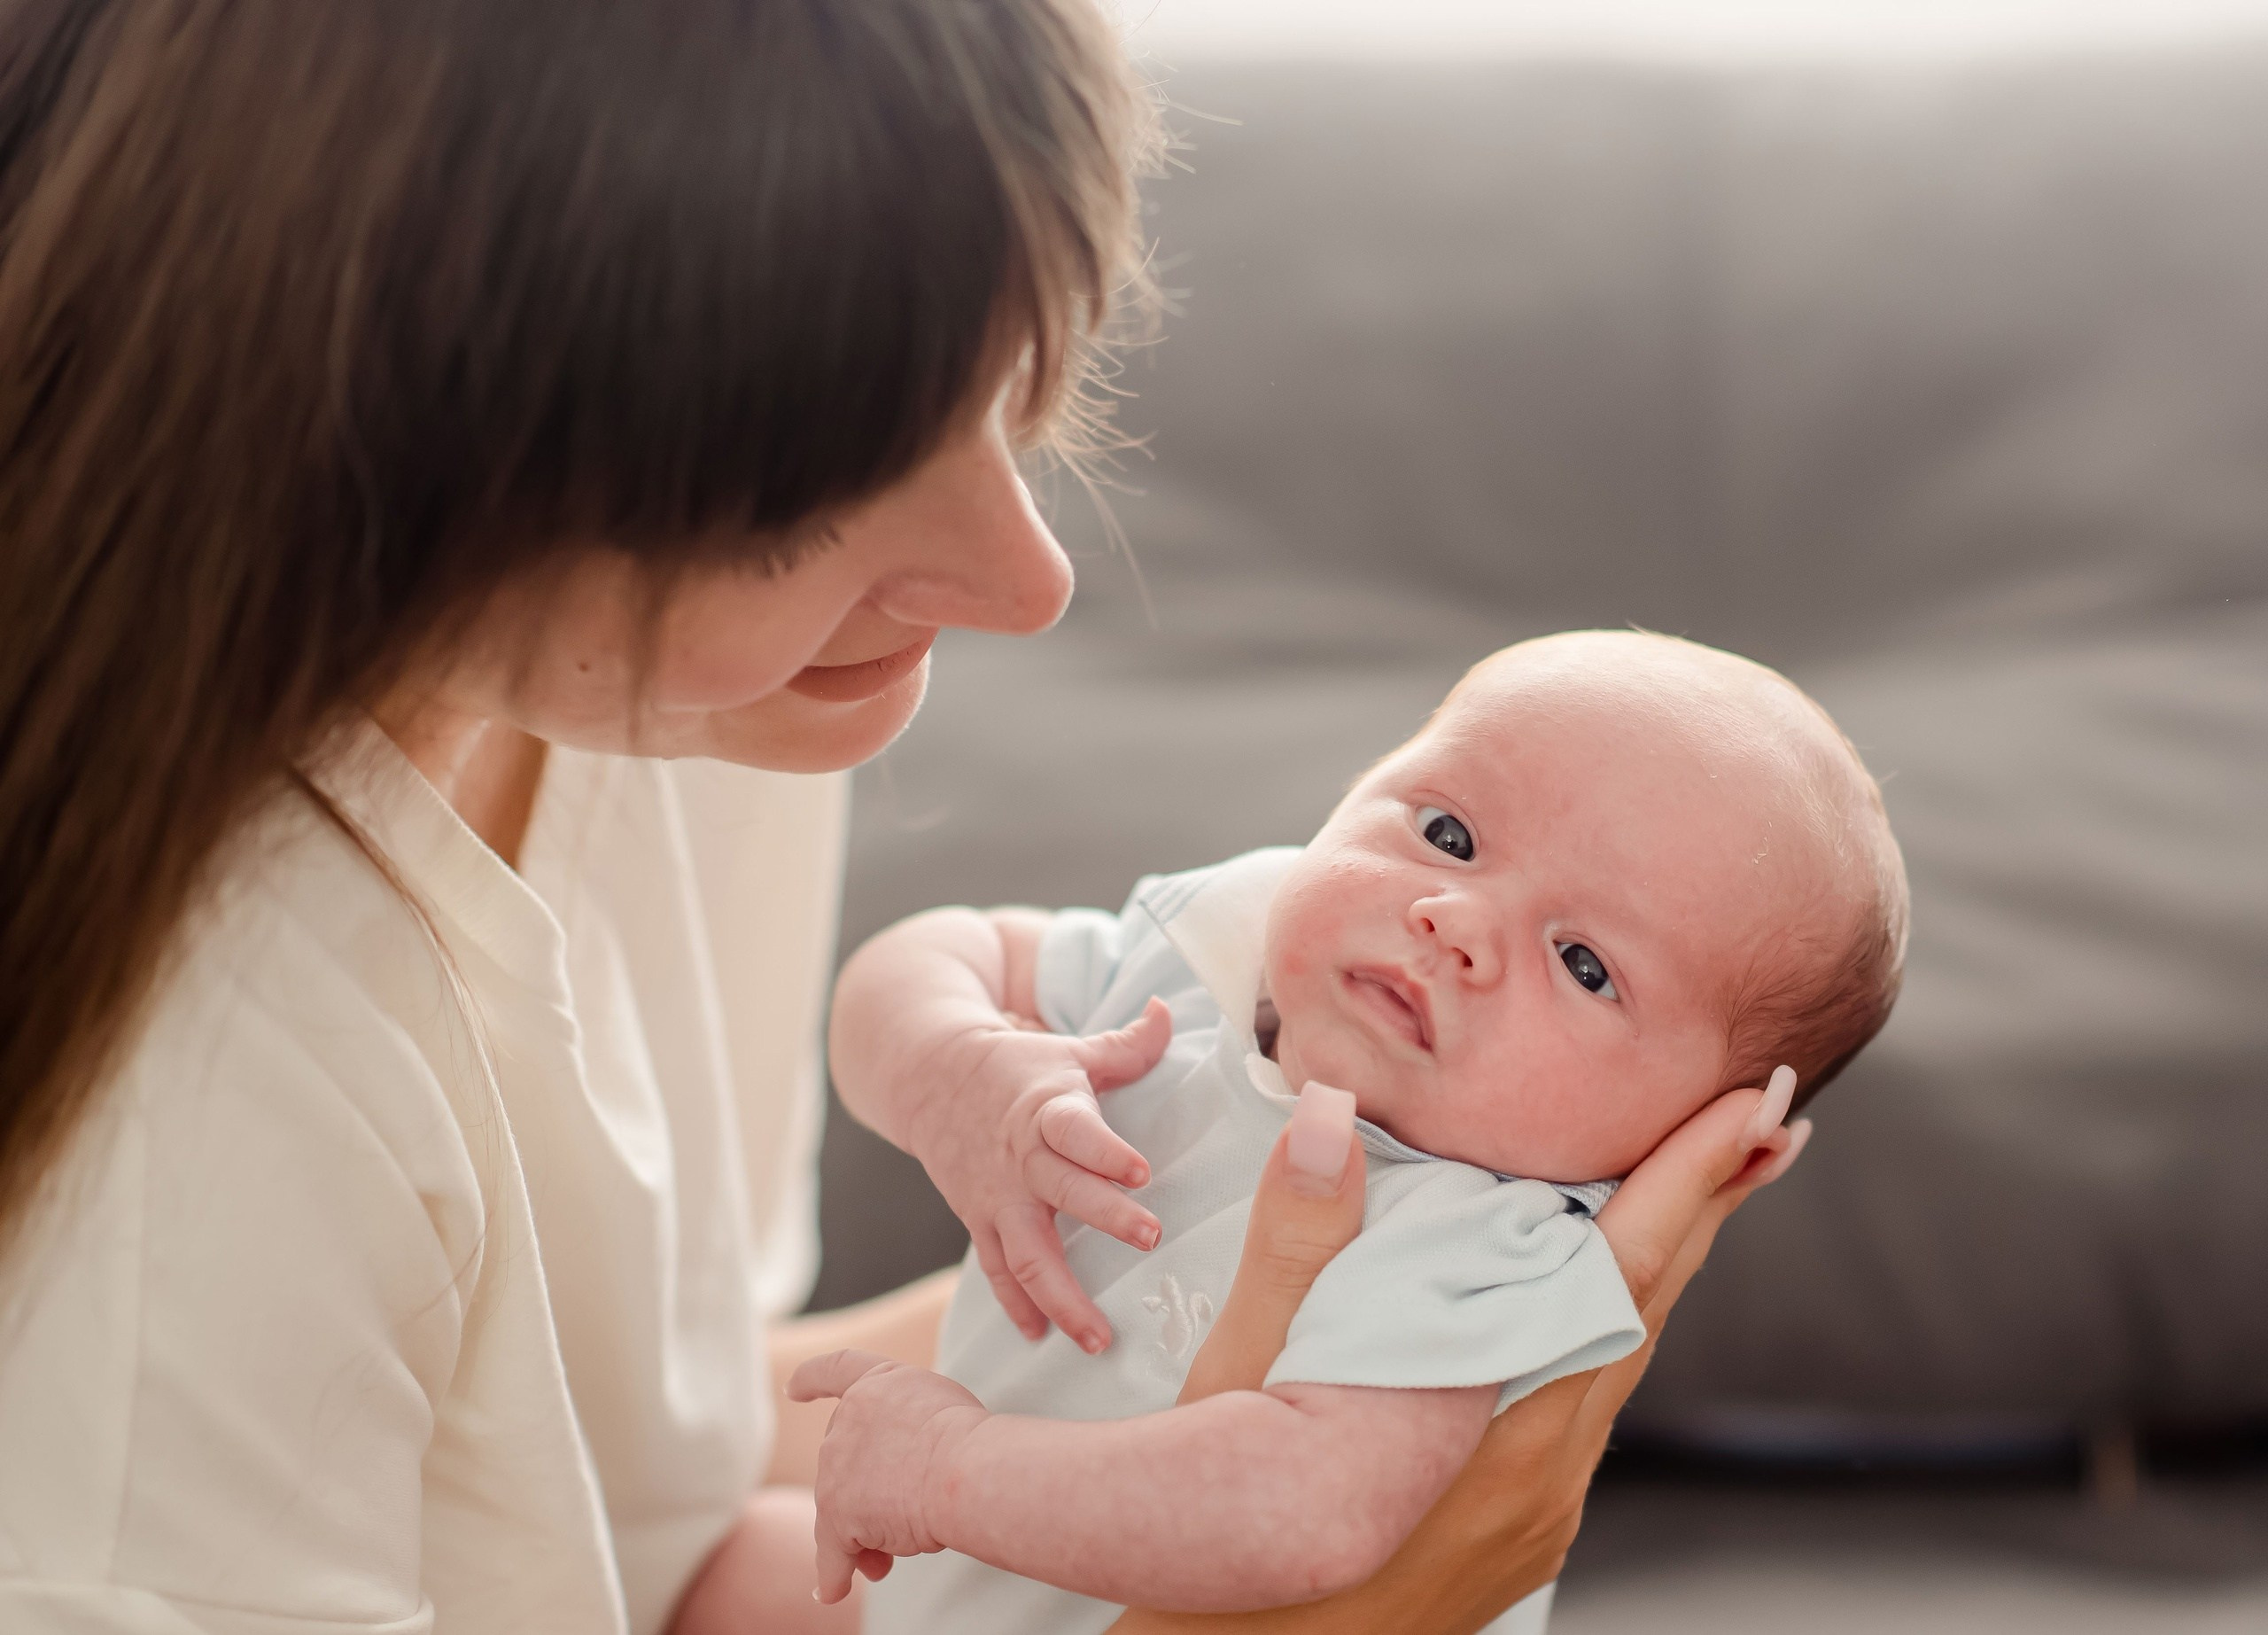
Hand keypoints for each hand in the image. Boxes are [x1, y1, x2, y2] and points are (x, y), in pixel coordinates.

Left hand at [786, 1349, 990, 1604]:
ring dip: (867, 1535)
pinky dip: (834, 1574)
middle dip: (866, 1495)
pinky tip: (832, 1589)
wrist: (963, 1469)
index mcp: (876, 1383)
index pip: (837, 1370)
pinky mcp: (837, 1513)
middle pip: (846, 1460)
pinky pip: (832, 1552)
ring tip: (892, 1561)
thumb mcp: (938, 1408)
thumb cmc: (970, 1440)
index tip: (794, 1390)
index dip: (813, 1379)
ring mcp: (837, 1466)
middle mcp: (847, 1420)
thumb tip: (899, 1475)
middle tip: (895, 1527)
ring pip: (843, 1510)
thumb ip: (909, 1424)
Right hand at [910, 997, 1173, 1351]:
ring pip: (1026, 1254)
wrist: (931, 1077)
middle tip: (1150, 1239)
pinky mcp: (979, 1221)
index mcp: (1046, 1110)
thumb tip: (1171, 1007)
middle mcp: (1021, 1159)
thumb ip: (1128, 1044)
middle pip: (1062, 1192)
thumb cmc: (1019, 1066)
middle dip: (1105, 1217)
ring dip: (1063, 1298)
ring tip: (1099, 1338)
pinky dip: (1017, 1306)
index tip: (1141, 1171)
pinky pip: (997, 1272)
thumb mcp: (1071, 1050)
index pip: (1076, 1130)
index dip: (1106, 1150)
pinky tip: (1041, 1337)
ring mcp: (997, 1197)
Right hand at [1112, 1066, 1807, 1633]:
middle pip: (1648, 1309)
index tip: (1755, 1106)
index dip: (1694, 1179)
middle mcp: (1544, 1471)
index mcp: (1497, 1421)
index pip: (1623, 1272)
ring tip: (1699, 1181)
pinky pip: (1581, 1402)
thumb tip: (1325, 1114)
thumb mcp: (1245, 1376)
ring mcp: (1539, 1510)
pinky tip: (1585, 1293)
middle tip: (1764, 1117)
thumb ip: (1300, 1243)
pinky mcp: (1520, 1532)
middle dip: (1709, 1204)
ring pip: (1619, 1357)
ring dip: (1660, 1262)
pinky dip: (1602, 1325)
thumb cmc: (1228, 1537)